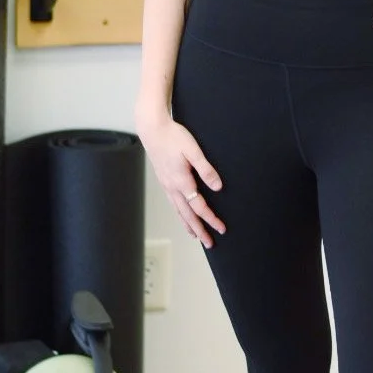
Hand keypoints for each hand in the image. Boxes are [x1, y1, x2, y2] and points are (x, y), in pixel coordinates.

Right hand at [136, 112, 225, 247]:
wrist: (152, 129)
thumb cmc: (173, 136)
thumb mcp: (194, 150)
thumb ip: (206, 169)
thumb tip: (217, 186)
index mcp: (181, 181)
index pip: (199, 207)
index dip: (211, 219)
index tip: (221, 228)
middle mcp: (172, 187)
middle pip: (187, 215)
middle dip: (199, 230)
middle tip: (209, 243)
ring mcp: (166, 185)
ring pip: (178, 211)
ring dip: (188, 225)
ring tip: (195, 236)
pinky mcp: (164, 180)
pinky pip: (173, 203)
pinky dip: (179, 214)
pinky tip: (182, 215)